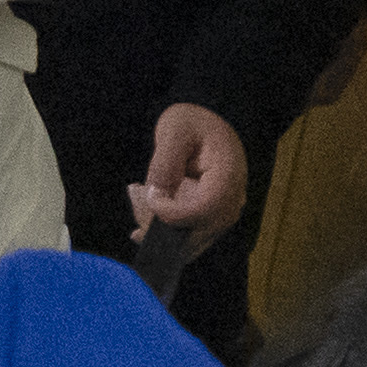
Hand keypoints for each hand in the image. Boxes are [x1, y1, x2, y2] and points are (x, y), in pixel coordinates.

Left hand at [130, 104, 247, 238]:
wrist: (207, 125)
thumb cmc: (192, 123)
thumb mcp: (174, 131)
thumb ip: (165, 164)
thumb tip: (157, 196)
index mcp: (228, 177)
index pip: (202, 210)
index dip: (170, 211)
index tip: (147, 193)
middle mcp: (231, 202)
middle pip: (196, 234)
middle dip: (158, 225)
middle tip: (136, 197)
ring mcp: (222, 214)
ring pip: (189, 242)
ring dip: (157, 231)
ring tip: (137, 199)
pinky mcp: (210, 220)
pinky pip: (188, 239)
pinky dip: (163, 236)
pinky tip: (140, 230)